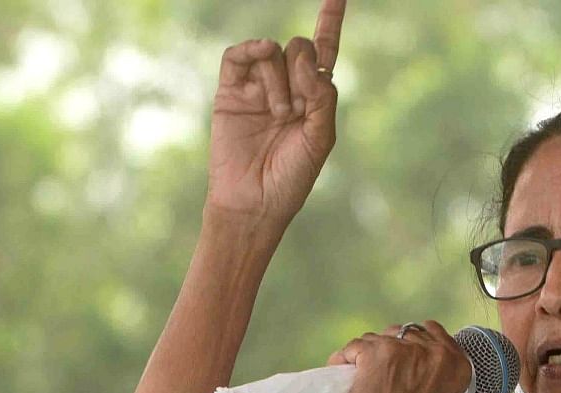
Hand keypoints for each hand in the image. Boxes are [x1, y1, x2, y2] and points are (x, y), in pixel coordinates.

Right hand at [204, 0, 345, 233]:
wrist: (253, 203)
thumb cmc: (290, 178)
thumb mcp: (320, 140)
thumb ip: (322, 97)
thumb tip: (305, 63)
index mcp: (312, 98)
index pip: (324, 50)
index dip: (330, 21)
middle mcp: (286, 87)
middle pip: (299, 47)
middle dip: (302, 70)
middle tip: (294, 109)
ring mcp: (257, 88)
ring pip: (272, 51)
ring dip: (279, 80)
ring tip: (277, 115)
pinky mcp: (230, 92)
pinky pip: (239, 56)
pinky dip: (251, 51)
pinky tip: (260, 60)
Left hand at [327, 321, 471, 392]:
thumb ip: (434, 382)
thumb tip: (416, 375)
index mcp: (456, 363)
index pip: (430, 333)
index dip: (409, 346)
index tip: (397, 363)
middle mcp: (434, 350)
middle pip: (401, 334)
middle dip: (388, 350)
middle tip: (376, 374)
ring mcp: (404, 349)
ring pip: (375, 339)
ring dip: (365, 355)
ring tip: (357, 378)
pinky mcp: (375, 353)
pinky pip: (353, 347)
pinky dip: (343, 359)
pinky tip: (341, 374)